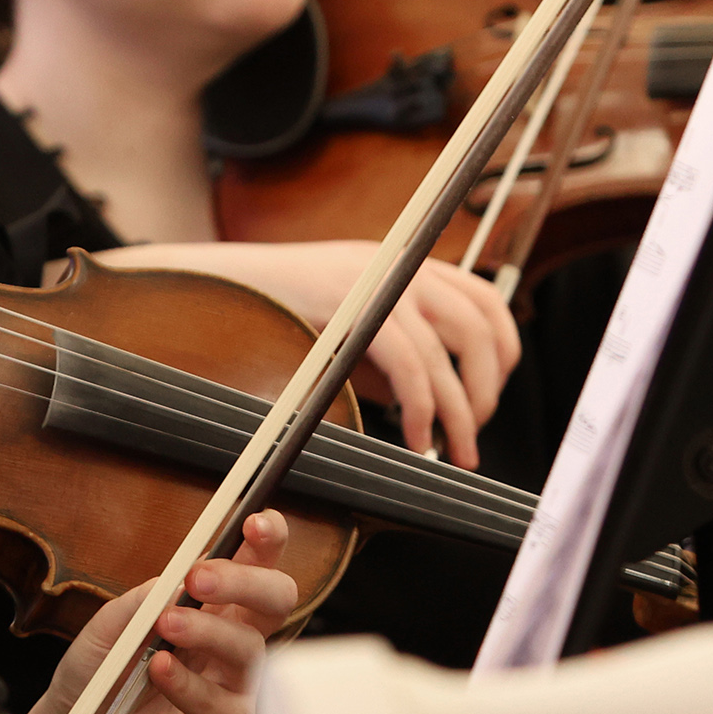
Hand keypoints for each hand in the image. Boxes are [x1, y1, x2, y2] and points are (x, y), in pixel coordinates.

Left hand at [32, 511, 297, 713]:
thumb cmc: (97, 670)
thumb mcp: (109, 624)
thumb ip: (145, 599)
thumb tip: (180, 583)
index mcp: (214, 603)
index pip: (258, 562)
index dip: (267, 538)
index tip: (253, 523)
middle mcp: (232, 638)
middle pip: (276, 600)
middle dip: (245, 582)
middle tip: (199, 578)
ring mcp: (231, 682)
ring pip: (252, 650)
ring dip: (209, 631)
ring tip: (165, 625)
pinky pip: (223, 703)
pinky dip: (190, 682)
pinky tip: (158, 669)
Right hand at [93, 242, 521, 467]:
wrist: (209, 289)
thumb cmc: (270, 320)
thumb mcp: (346, 336)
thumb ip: (392, 357)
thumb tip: (436, 407)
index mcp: (404, 264)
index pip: (485, 300)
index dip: (503, 355)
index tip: (488, 399)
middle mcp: (398, 263)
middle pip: (481, 324)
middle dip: (485, 391)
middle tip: (471, 438)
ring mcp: (377, 279)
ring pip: (448, 349)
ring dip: (458, 410)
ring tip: (449, 450)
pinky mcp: (351, 304)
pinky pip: (409, 362)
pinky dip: (420, 407)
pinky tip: (411, 437)